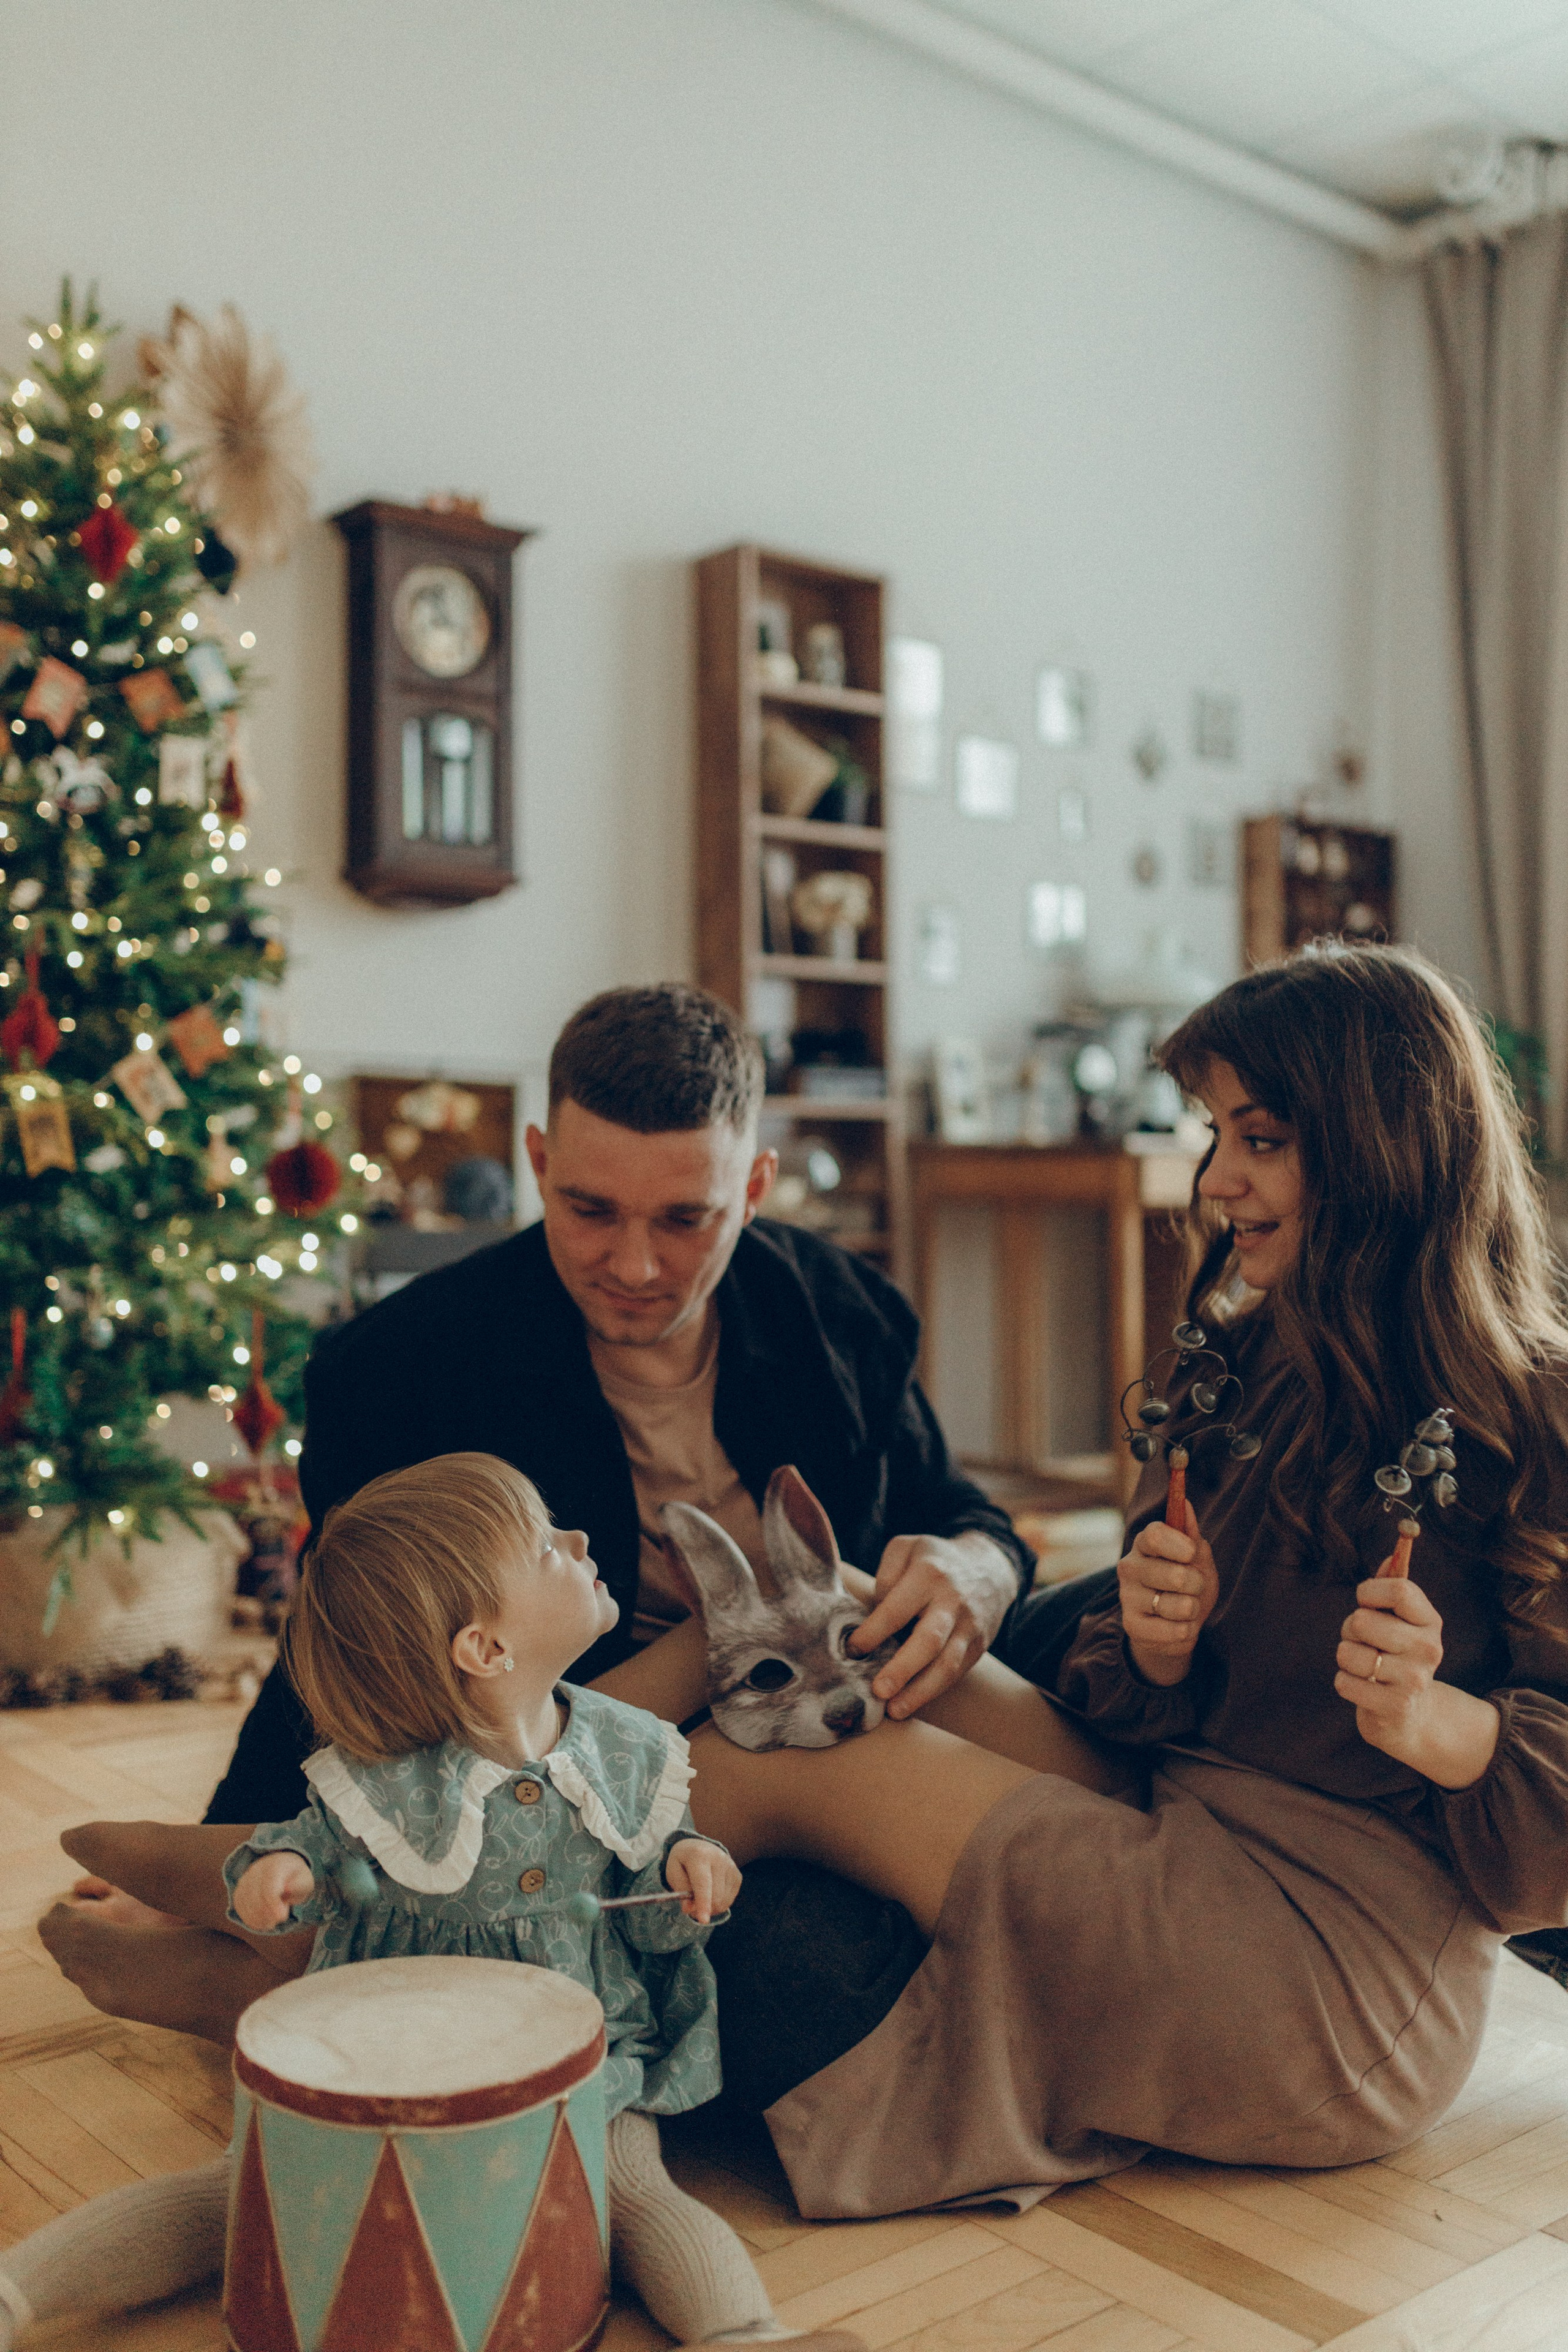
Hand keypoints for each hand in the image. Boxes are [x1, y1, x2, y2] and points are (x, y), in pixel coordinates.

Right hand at [233, 1851, 313, 1930]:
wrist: (281, 1867)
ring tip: (275, 1917)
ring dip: (262, 1918)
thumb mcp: (305, 1879)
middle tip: (283, 1913)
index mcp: (275, 1865)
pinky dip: (253, 1920)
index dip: (274, 1904)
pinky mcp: (238, 1893)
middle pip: (256, 1899)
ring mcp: (244, 1881)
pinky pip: (241, 1911)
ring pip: (247, 1907)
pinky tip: (265, 1921)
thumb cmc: (295, 1877)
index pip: (269, 1887)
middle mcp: (255, 1871)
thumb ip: (298, 1885)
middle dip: (270, 1914)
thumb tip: (287, 1888)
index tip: (282, 1917)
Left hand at [665, 1838, 739, 1923]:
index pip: (703, 1883)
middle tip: (690, 1904)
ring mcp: (731, 1867)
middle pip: (715, 1897)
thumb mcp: (673, 1871)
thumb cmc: (683, 1862)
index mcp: (699, 1855)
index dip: (703, 1903)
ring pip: (722, 1902)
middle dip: (701, 1908)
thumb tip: (689, 1908)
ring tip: (699, 1896)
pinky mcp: (737, 1876)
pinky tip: (710, 1892)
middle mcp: (719, 1858)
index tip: (703, 1920)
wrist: (698, 1847)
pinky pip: (728, 1901)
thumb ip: (680, 1889)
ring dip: (709, 1907)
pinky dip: (717, 1903)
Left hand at [848, 1531, 1014, 1717]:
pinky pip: (956, 1673)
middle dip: (902, 1669)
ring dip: (920, 1691)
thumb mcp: (906, 1548)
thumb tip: (874, 1616)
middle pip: (928, 1641)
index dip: (873, 1632)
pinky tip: (912, 1703)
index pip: (897, 1609)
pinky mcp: (979, 1647)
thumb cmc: (934, 1561)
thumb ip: (885, 1574)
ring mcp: (969, 1627)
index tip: (852, 1650)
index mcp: (928, 1574)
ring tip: (894, 1710)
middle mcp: (952, 1602)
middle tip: (877, 1690)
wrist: (990, 1567)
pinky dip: (934, 1691)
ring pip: (947, 1665)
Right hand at [1119, 1502, 1218, 1687]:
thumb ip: (1192, 1535)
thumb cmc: (1188, 1586)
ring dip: (1193, 1610)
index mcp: (1144, 1544)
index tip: (1192, 1553)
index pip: (1155, 1534)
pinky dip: (1186, 1631)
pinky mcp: (1131, 1626)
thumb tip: (1186, 1505)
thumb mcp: (1196, 1559)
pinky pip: (1175, 1631)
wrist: (1176, 1626)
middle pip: (1175, 1574)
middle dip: (1197, 1584)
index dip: (1180, 1545)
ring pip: (1179, 1606)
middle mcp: (1129, 1567)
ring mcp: (1127, 1597)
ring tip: (1185, 1608)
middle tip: (1194, 1586)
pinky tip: (1177, 1626)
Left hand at [1335, 1573, 1500, 1788]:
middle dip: (1351, 1629)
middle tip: (1365, 1642)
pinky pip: (1344, 1682)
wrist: (1410, 1716)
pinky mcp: (1394, 1707)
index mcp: (1430, 1622)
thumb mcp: (1400, 1621)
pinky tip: (1365, 1688)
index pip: (1398, 1589)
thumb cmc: (1396, 1655)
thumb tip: (1392, 1557)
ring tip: (1365, 1666)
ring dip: (1347, 1657)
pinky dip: (1346, 1683)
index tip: (1365, 1601)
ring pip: (1348, 1653)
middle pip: (1362, 1621)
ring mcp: (1413, 1680)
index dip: (1369, 1591)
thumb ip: (1392, 1588)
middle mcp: (1428, 1650)